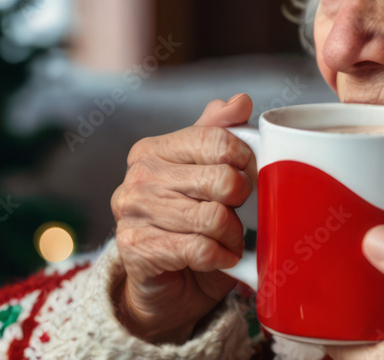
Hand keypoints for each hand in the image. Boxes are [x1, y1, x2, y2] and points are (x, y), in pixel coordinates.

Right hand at [111, 94, 255, 343]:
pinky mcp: (137, 249)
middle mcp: (138, 176)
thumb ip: (220, 134)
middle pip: (220, 179)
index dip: (245, 158)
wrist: (167, 283)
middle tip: (239, 211)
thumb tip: (240, 100)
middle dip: (241, 200)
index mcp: (154, 149)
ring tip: (231, 237)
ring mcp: (132, 213)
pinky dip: (221, 256)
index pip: (215, 139)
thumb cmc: (191, 223)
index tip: (251, 174)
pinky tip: (221, 257)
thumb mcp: (207, 174)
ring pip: (213, 217)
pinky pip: (200, 248)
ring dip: (233, 234)